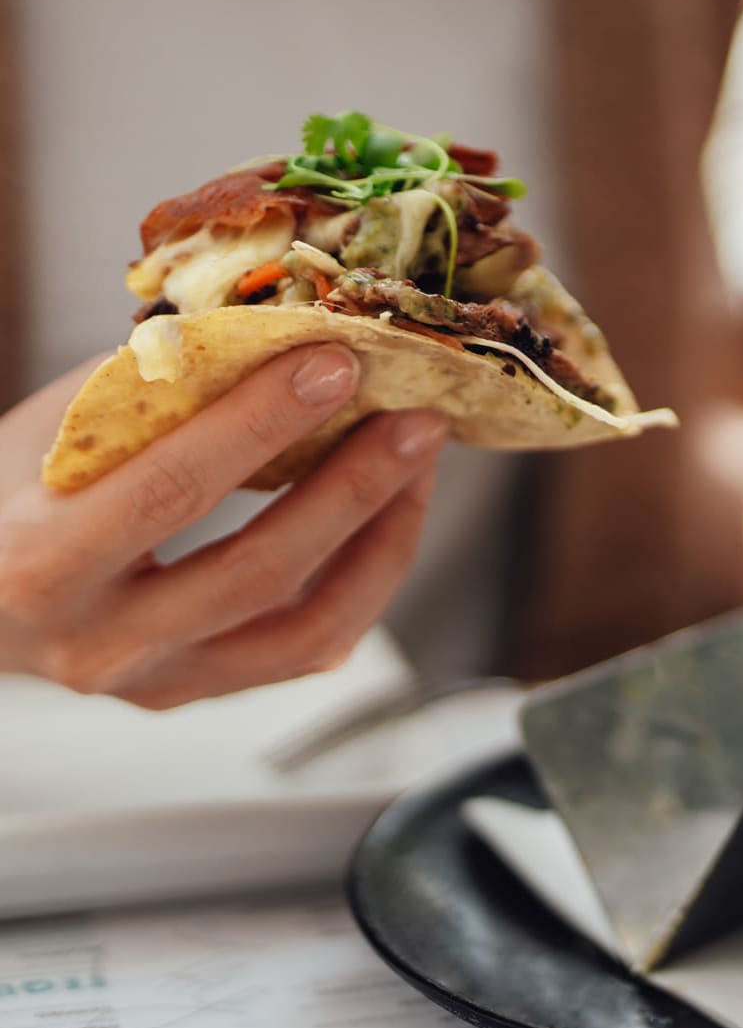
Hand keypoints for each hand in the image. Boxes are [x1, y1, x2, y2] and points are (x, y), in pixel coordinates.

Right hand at [0, 346, 445, 707]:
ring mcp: (155, 681)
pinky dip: (360, 584)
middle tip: (412, 421)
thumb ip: (147, 392)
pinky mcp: (194, 693)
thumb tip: (270, 334)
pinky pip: (303, 651)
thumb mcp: (47, 432)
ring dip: (380, 542)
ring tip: (417, 469)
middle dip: (352, 488)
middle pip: (258, 573)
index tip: (336, 364)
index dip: (262, 425)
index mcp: (45, 562)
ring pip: (304, 630)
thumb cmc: (0, 501)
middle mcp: (101, 642)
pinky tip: (385, 523)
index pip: (172, 491)